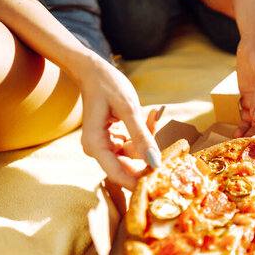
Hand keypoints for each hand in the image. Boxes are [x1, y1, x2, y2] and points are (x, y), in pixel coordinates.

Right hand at [78, 59, 160, 189]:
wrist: (94, 71)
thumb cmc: (107, 85)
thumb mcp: (128, 108)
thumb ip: (141, 136)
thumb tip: (154, 162)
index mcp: (95, 144)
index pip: (118, 174)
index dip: (139, 182)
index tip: (160, 183)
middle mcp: (98, 149)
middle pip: (128, 164)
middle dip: (147, 152)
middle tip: (161, 130)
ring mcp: (105, 145)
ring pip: (134, 153)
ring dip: (147, 138)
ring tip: (152, 114)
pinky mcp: (113, 140)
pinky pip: (133, 144)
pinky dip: (143, 133)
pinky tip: (150, 114)